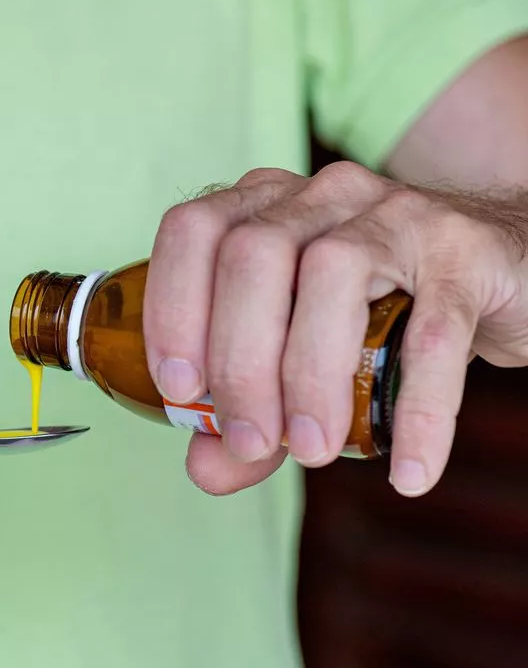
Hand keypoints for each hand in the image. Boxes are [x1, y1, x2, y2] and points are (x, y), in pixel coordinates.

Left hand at [142, 162, 527, 496]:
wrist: (505, 275)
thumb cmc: (380, 315)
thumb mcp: (300, 361)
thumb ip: (248, 413)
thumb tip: (205, 469)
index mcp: (265, 207)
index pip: (193, 231)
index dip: (173, 307)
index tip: (179, 390)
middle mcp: (322, 195)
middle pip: (253, 255)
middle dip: (240, 362)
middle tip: (251, 442)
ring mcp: (396, 212)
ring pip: (333, 273)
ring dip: (311, 377)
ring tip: (314, 451)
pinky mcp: (465, 252)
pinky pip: (434, 331)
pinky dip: (417, 409)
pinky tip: (407, 471)